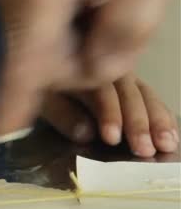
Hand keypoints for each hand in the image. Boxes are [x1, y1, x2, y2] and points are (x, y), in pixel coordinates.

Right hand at [0, 0, 178, 137]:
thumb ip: (131, 23)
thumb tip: (97, 69)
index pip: (26, 57)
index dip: (13, 101)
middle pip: (35, 59)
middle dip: (79, 63)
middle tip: (119, 20)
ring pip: (35, 46)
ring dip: (76, 43)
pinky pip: (34, 29)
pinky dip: (64, 30)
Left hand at [42, 73, 178, 156]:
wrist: (45, 59)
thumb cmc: (41, 85)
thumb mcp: (43, 98)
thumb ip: (62, 113)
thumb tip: (85, 133)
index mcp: (82, 68)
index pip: (100, 91)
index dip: (108, 114)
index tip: (112, 138)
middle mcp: (107, 68)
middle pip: (128, 93)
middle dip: (138, 122)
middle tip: (145, 149)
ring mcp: (123, 75)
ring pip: (143, 95)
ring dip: (157, 120)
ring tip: (167, 145)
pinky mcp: (132, 85)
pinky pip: (151, 98)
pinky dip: (162, 115)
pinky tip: (173, 135)